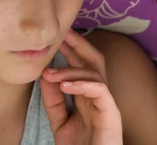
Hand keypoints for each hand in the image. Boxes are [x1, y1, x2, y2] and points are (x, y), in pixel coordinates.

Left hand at [40, 30, 122, 144]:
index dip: (71, 48)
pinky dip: (82, 84)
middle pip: (95, 60)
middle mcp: (100, 94)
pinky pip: (100, 90)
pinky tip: (65, 86)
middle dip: (79, 44)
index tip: (55, 36)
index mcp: (89, 95)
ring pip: (96, 73)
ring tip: (49, 73)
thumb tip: (45, 76)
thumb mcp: (60, 122)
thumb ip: (53, 101)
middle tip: (62, 34)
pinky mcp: (111, 113)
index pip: (82, 65)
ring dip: (71, 69)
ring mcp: (107, 102)